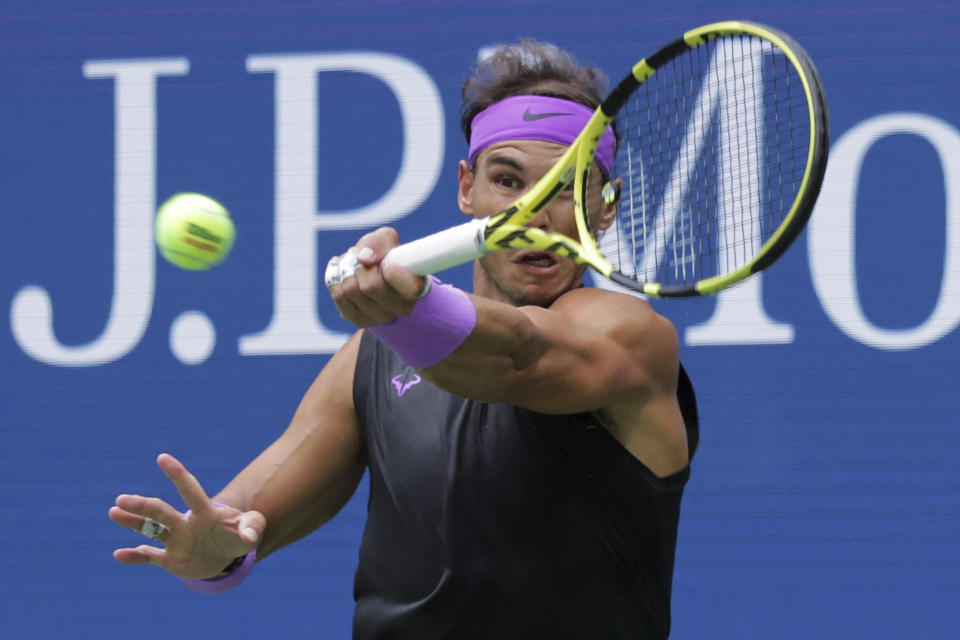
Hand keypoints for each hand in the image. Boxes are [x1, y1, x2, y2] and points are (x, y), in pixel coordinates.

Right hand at [109, 453, 264, 578]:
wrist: (227, 556)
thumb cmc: (239, 535)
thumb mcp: (251, 531)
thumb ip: (253, 528)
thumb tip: (249, 536)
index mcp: (205, 512)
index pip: (190, 490)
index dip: (178, 474)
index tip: (162, 457)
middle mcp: (186, 523)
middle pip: (162, 512)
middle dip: (143, 506)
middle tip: (121, 499)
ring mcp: (176, 541)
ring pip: (150, 530)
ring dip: (133, 522)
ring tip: (114, 512)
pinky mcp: (171, 560)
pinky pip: (150, 557)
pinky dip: (135, 557)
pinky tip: (119, 554)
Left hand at [327, 227, 426, 327]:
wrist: (378, 276)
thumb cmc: (387, 257)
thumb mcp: (388, 240)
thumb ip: (380, 242)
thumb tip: (364, 258)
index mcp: (416, 286)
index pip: (410, 288)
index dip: (394, 274)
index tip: (385, 263)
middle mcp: (402, 307)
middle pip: (370, 286)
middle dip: (358, 265)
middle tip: (359, 259)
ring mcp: (381, 318)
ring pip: (351, 290)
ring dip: (344, 270)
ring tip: (350, 264)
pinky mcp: (361, 320)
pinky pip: (339, 297)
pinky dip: (335, 279)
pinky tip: (341, 274)